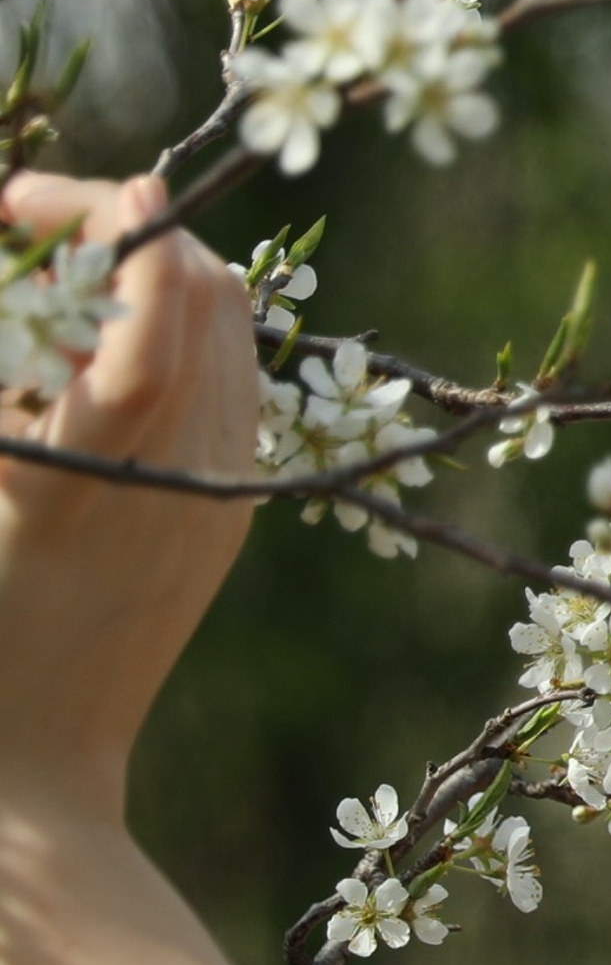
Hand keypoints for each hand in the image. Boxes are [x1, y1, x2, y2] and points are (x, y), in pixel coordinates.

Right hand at [0, 172, 258, 818]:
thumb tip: (33, 314)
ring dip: (158, 281)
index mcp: (93, 482)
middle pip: (209, 305)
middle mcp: (183, 482)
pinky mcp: (230, 516)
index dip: (126, 238)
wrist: (26, 771)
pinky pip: (234, 387)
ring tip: (59, 292)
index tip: (76, 194)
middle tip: (27, 233)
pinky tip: (101, 352)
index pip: (154, 326)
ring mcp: (220, 498)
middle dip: (128, 239)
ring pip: (232, 336)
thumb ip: (2, 397)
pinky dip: (183, 337)